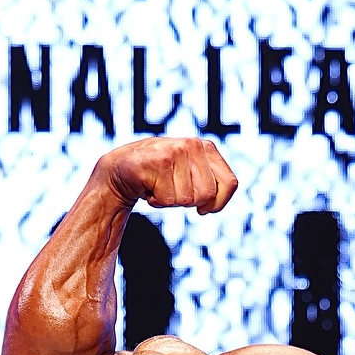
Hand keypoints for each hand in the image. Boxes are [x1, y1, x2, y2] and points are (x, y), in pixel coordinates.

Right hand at [96, 136, 238, 214]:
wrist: (124, 168)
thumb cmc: (162, 177)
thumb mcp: (191, 175)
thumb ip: (210, 184)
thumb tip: (211, 206)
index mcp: (207, 148)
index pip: (230, 183)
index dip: (219, 203)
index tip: (204, 209)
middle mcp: (193, 145)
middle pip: (207, 195)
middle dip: (190, 202)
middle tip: (174, 190)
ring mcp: (175, 151)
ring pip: (186, 199)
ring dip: (170, 201)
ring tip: (159, 186)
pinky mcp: (158, 161)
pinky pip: (167, 199)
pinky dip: (156, 201)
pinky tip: (149, 186)